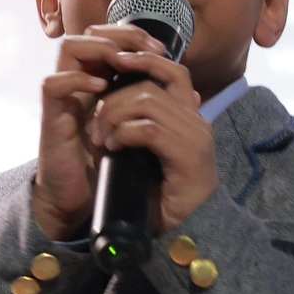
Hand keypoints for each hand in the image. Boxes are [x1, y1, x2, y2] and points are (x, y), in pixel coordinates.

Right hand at [32, 25, 171, 240]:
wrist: (81, 203)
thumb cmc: (110, 168)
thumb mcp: (144, 135)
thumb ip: (163, 112)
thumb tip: (194, 95)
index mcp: (102, 84)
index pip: (112, 38)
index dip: (134, 35)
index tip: (161, 50)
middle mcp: (80, 84)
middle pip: (91, 32)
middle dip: (121, 34)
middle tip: (147, 50)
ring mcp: (64, 98)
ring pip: (69, 48)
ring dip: (100, 49)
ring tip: (122, 63)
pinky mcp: (52, 118)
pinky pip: (53, 84)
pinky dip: (76, 80)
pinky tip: (100, 88)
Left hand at [88, 42, 218, 236]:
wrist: (183, 233)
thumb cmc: (161, 194)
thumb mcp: (146, 151)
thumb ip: (141, 124)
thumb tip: (118, 97)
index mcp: (190, 117)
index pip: (174, 71)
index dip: (143, 61)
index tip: (113, 64)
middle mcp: (197, 122)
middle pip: (152, 84)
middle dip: (115, 97)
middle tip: (96, 122)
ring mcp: (196, 138)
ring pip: (147, 102)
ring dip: (115, 116)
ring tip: (100, 138)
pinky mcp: (189, 156)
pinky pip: (150, 130)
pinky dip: (124, 134)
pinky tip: (112, 148)